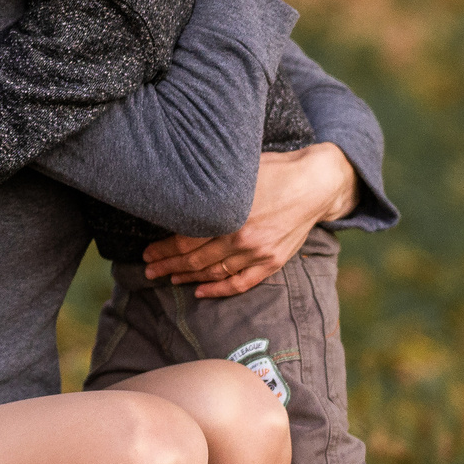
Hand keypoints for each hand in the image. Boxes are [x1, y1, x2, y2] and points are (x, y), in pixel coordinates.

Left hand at [143, 143, 357, 296]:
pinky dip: (219, 290)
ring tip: (168, 278)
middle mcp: (241, 238)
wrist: (315, 183)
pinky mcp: (272, 261)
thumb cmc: (275, 170)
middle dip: (168, 265)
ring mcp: (258, 253)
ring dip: (188, 278)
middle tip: (149, 269)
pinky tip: (201, 292)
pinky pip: (241, 283)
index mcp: (229, 215)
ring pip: (214, 272)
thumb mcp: (239, 171)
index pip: (186, 239)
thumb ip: (212, 186)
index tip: (147, 252)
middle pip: (195, 258)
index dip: (163, 248)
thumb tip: (179, 192)